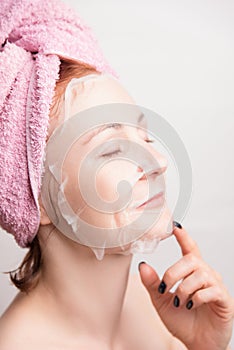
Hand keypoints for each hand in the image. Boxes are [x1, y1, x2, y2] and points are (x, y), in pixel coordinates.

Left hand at [138, 223, 233, 349]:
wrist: (197, 344)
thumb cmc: (182, 320)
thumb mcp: (161, 301)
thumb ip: (152, 283)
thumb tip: (143, 265)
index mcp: (191, 272)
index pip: (189, 249)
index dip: (184, 237)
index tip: (175, 226)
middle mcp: (205, 275)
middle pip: (191, 260)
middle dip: (173, 273)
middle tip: (165, 287)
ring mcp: (215, 286)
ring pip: (199, 275)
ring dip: (184, 289)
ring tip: (180, 302)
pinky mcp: (223, 299)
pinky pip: (211, 290)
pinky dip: (196, 298)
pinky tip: (192, 305)